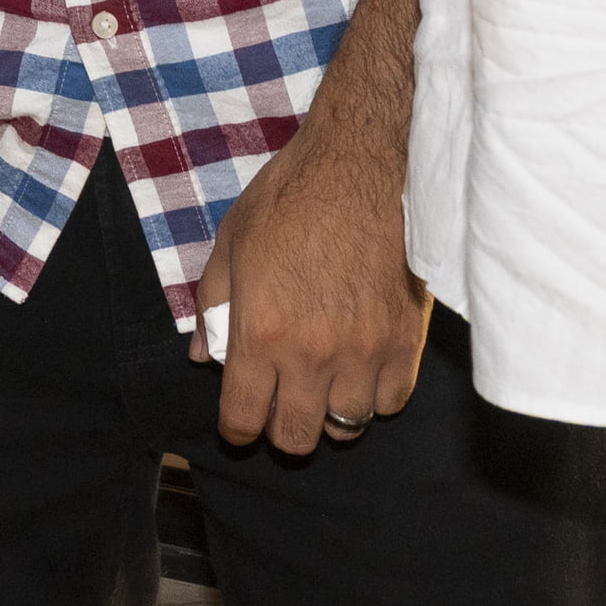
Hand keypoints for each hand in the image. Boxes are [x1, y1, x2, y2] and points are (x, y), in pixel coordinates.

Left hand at [196, 115, 429, 454]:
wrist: (358, 167)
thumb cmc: (287, 199)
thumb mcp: (230, 245)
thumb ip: (211, 307)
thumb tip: (202, 358)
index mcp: (260, 334)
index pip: (244, 419)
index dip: (238, 429)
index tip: (243, 420)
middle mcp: (311, 355)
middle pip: (297, 438)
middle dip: (283, 428)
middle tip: (285, 403)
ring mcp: (363, 352)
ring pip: (347, 426)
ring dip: (331, 413)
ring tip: (327, 385)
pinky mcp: (404, 342)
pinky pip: (390, 401)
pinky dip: (375, 395)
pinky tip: (364, 369)